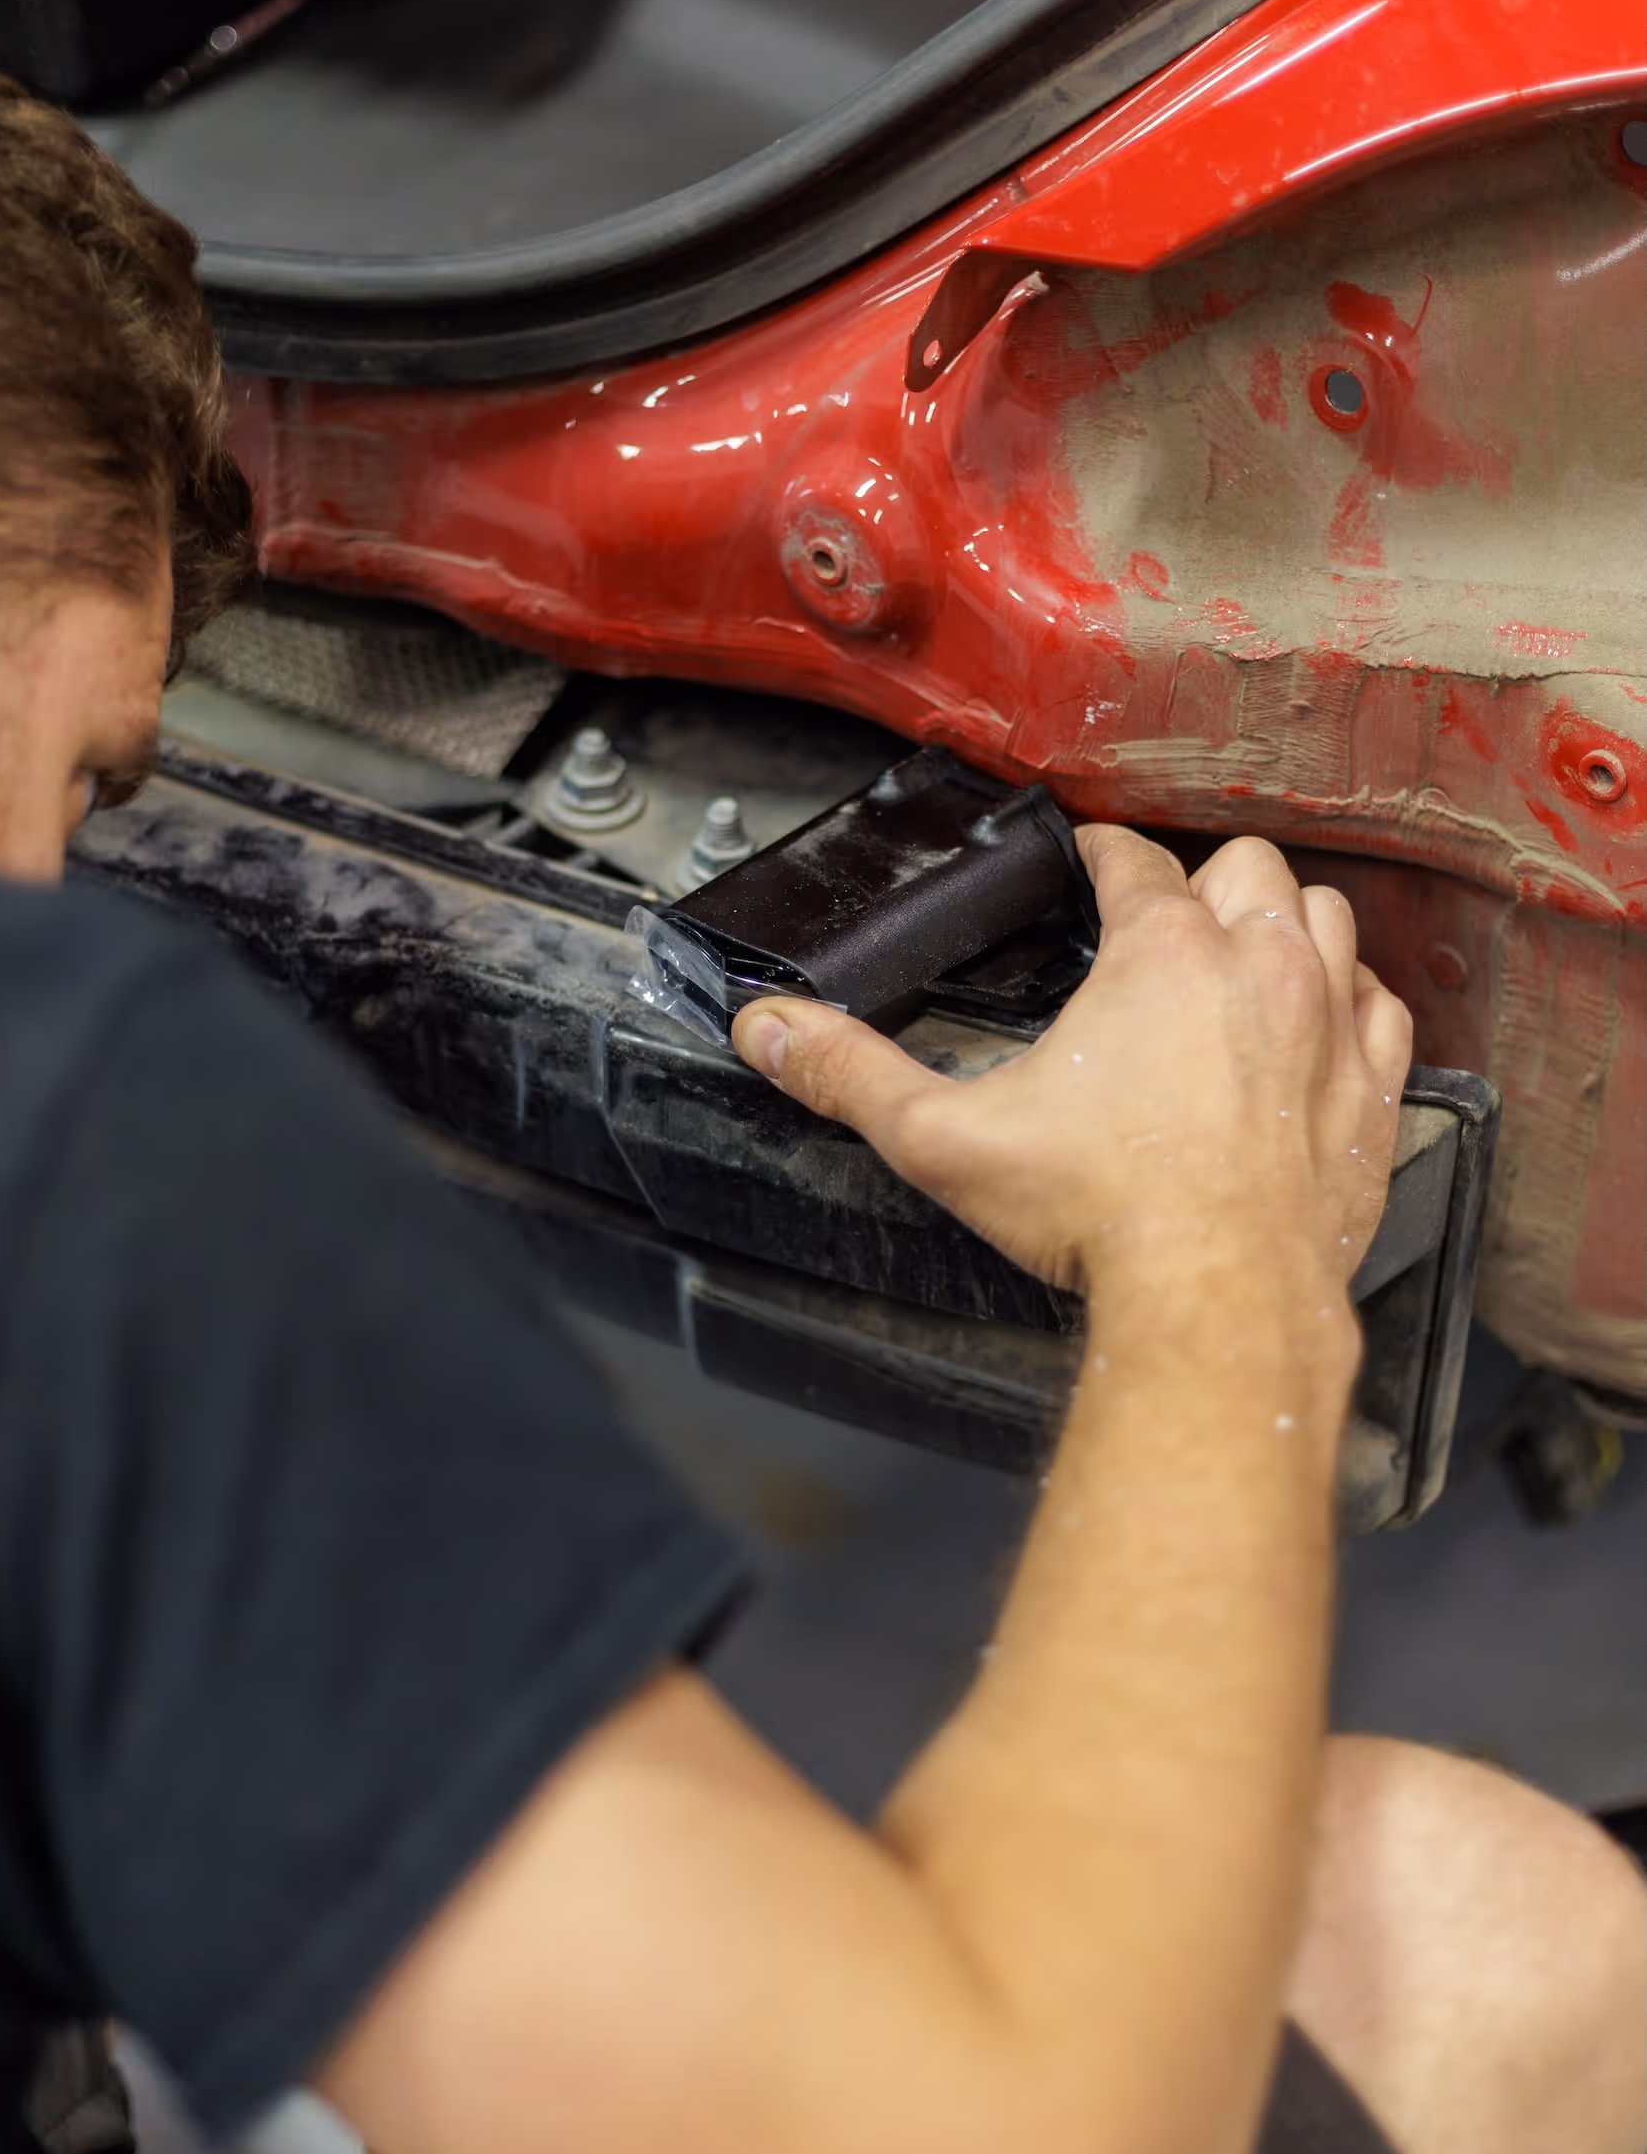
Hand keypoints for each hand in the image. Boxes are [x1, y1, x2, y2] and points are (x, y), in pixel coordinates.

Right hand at [732, 827, 1411, 1299]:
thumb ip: (851, 1076)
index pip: (1131, 861)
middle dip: (1201, 878)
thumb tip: (771, 1032)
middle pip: (1243, 868)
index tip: (1087, 862)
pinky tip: (1326, 1020)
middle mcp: (1257, 969)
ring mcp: (1328, 1026)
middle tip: (1164, 911)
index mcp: (1160, 954)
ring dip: (1283, 921)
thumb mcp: (948, 1138)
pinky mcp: (1370, 1091)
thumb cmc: (1102, 1217)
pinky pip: (1383, 1006)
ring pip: (1324, 917)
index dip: (1101, 854)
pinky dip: (1354, 998)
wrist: (1219, 1299)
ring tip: (1245, 946)